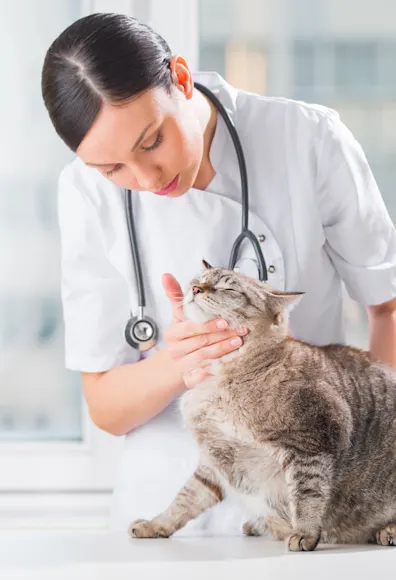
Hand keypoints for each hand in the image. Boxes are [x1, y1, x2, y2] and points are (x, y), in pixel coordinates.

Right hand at [162, 273, 247, 387]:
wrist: (172, 366)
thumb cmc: (181, 336)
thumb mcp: (177, 316)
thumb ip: (175, 295)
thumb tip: (166, 275)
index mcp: (172, 333)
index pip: (190, 328)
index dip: (208, 324)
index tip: (225, 320)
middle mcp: (176, 350)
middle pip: (201, 342)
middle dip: (223, 335)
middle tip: (242, 330)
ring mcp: (182, 366)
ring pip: (204, 358)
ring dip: (223, 351)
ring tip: (239, 343)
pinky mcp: (189, 380)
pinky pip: (201, 378)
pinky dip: (213, 373)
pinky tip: (227, 367)